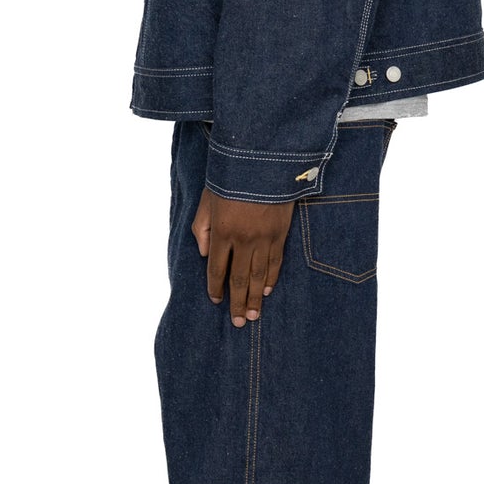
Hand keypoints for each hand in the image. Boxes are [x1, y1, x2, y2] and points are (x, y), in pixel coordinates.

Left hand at [192, 187, 294, 326]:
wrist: (263, 160)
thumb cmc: (230, 178)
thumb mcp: (207, 200)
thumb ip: (202, 228)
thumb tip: (205, 255)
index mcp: (222, 231)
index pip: (217, 269)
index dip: (215, 288)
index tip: (215, 301)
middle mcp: (243, 239)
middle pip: (239, 279)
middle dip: (237, 302)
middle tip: (239, 322)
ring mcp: (264, 238)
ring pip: (259, 275)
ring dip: (255, 297)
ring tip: (253, 315)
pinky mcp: (281, 233)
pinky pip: (276, 262)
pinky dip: (271, 278)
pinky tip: (266, 290)